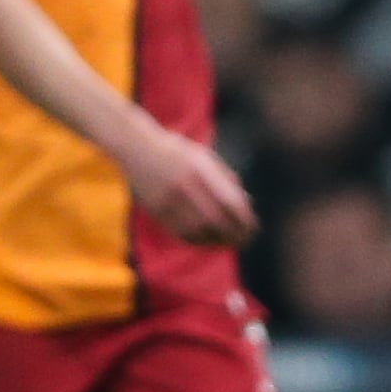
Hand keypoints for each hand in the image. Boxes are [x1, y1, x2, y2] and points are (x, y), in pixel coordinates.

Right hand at [122, 126, 256, 247]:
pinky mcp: (157, 211)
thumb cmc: (177, 151)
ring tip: (230, 243)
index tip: (253, 225)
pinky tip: (210, 242)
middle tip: (246, 240)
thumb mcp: (205, 157)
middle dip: (235, 233)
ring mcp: (168, 200)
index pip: (230, 201)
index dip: (244, 218)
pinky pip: (181, 233)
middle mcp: (184, 186)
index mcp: (201, 169)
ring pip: (199, 231)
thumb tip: (247, 205)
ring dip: (219, 241)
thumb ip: (226, 179)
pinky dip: (199, 241)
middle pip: (216, 220)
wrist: (136, 148)